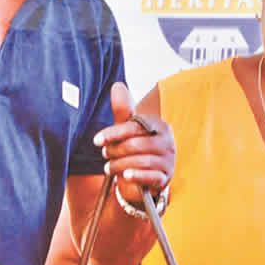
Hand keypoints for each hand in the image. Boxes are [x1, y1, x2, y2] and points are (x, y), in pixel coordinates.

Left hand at [94, 82, 175, 206]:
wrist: (143, 177)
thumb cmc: (134, 149)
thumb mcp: (127, 130)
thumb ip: (122, 110)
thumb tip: (117, 85)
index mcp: (159, 126)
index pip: (134, 127)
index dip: (113, 133)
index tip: (96, 140)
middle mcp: (167, 142)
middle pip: (136, 145)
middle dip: (115, 150)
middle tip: (104, 154)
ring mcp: (168, 161)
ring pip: (141, 161)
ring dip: (120, 165)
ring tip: (109, 167)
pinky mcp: (166, 178)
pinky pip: (151, 176)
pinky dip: (137, 176)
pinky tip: (125, 176)